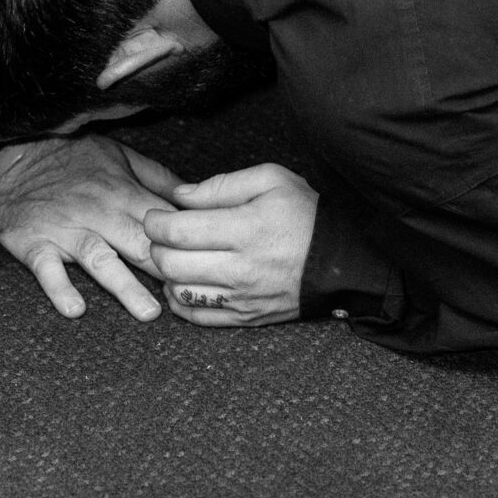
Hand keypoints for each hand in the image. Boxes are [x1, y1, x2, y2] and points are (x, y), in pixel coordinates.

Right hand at [0, 135, 183, 321]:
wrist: (14, 152)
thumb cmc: (72, 155)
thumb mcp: (120, 155)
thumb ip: (158, 178)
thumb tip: (195, 196)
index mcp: (122, 192)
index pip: (161, 224)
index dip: (184, 245)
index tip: (206, 267)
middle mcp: (98, 212)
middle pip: (138, 244)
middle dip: (164, 270)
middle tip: (188, 296)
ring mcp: (66, 230)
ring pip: (100, 260)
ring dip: (125, 287)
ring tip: (148, 312)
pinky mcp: (35, 243)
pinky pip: (47, 269)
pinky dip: (60, 289)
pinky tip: (74, 309)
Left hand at [143, 162, 318, 326]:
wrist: (342, 262)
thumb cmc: (306, 215)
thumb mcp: (271, 180)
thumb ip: (221, 185)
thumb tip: (179, 196)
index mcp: (246, 229)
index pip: (178, 231)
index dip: (155, 222)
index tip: (155, 215)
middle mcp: (241, 268)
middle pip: (172, 264)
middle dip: (156, 247)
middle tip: (162, 235)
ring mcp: (243, 297)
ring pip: (180, 292)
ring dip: (167, 274)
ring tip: (176, 257)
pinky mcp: (246, 318)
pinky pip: (197, 317)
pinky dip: (180, 301)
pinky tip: (185, 283)